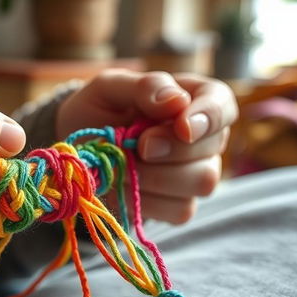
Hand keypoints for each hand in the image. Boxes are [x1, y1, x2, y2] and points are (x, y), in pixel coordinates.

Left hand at [55, 69, 237, 223]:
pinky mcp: (180, 205)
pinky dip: (146, 200)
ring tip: (122, 164)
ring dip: (154, 176)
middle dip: (171, 149)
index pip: (222, 104)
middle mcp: (204, 138)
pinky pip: (179, 209)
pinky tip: (125, 185)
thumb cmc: (96, 112)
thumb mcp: (108, 87)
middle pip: (212, 148)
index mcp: (193, 98)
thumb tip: (177, 101)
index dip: (209, 117)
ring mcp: (196, 174)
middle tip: (135, 145)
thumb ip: (145, 87)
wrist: (74, 150)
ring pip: (201, 182)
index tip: (182, 127)